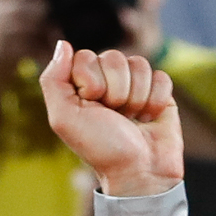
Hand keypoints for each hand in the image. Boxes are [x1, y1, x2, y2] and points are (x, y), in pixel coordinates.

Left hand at [38, 42, 182, 197]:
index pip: (85, 56)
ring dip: (136, 98)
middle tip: (114, 116)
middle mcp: (107, 80)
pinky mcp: (159, 92)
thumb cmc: (101, 148)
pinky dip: (155, 101)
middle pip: (114, 57)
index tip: (92, 107)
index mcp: (81, 83)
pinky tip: (148, 119)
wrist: (139, 171)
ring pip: (139, 64)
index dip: (91, 81)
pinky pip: (161, 77)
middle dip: (115, 91)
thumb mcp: (64, 118)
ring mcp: (134, 84)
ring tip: (131, 119)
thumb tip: (63, 43)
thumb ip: (53, 80)